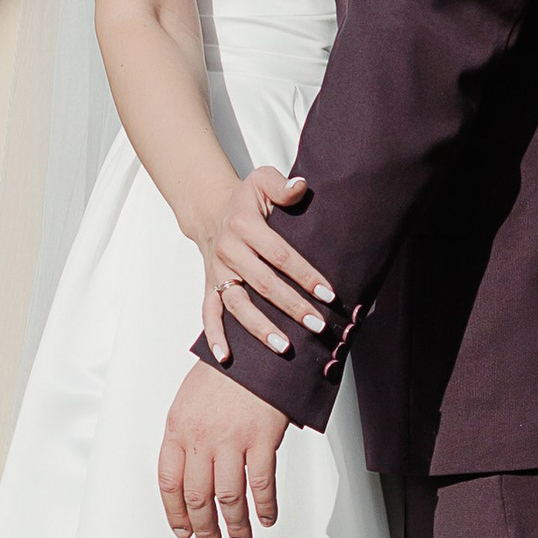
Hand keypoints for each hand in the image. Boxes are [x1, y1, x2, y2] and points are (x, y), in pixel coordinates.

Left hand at [159, 360, 290, 537]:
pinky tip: (266, 518)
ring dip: (235, 525)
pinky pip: (261, 484)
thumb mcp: (190, 399)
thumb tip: (188, 470)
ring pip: (228, 497)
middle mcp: (201, 437)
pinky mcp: (262, 438)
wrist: (257, 347)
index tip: (183, 530)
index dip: (175, 512)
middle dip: (204, 528)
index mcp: (178, 428)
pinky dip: (265, 506)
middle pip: (197, 496)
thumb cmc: (225, 370)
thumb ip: (186, 434)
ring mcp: (232, 439)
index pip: (169, 482)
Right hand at [198, 165, 333, 362]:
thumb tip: (301, 188)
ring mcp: (218, 272)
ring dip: (261, 329)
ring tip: (285, 348)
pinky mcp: (210, 286)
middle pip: (264, 284)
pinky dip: (214, 336)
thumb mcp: (262, 179)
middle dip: (293, 307)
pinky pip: (209, 314)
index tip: (329, 294)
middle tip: (318, 325)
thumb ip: (282, 185)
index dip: (306, 275)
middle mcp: (229, 251)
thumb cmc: (247, 199)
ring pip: (238, 305)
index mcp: (244, 225)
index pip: (280, 255)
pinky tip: (226, 358)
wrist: (212, 210)